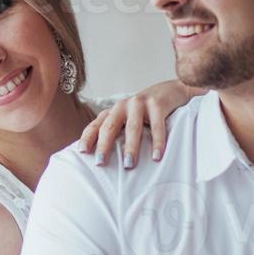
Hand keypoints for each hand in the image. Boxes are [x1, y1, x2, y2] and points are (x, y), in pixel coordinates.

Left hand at [77, 80, 199, 166]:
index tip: (82, 152)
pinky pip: (157, 126)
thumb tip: (103, 161)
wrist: (171, 90)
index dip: (87, 138)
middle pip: (110, 127)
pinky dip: (157, 142)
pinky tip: (156, 156)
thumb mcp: (128, 120)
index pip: (96, 125)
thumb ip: (117, 134)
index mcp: (113, 112)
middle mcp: (123, 106)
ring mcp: (140, 104)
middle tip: (100, 162)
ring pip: (133, 128)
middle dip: (104, 145)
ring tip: (129, 164)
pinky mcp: (157, 104)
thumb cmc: (146, 112)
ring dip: (130, 147)